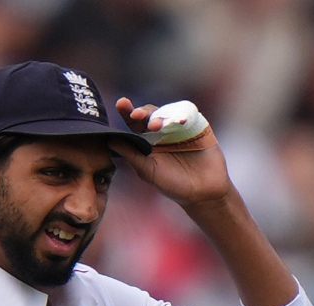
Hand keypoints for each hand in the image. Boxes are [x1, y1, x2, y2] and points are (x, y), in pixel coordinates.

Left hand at [111, 97, 233, 208]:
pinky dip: (183, 115)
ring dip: (161, 116)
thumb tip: (109, 140)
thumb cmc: (173, 185)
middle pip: (151, 113)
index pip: (135, 123)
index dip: (127, 112)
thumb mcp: (149, 171)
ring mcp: (180, 127)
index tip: (122, 104)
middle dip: (143, 112)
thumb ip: (131, 155)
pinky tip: (180, 122)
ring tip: (157, 126)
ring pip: (168, 111)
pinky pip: (189, 114)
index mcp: (147, 140)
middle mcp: (162, 131)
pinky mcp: (197, 126)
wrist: (203, 193)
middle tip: (138, 116)